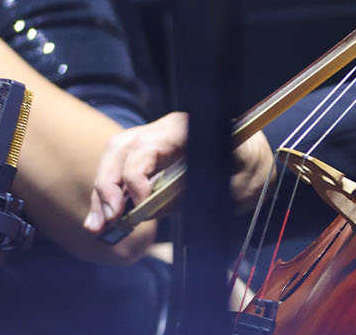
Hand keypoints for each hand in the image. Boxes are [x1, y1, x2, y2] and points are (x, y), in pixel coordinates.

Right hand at [86, 113, 275, 233]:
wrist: (258, 155)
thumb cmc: (251, 164)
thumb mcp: (237, 181)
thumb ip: (199, 193)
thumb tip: (155, 207)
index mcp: (187, 129)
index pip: (146, 147)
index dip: (135, 178)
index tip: (141, 207)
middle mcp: (165, 130)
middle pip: (121, 148)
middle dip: (107, 185)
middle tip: (107, 220)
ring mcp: (156, 141)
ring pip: (114, 158)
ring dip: (102, 192)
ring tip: (97, 226)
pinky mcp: (151, 157)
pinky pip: (122, 170)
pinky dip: (111, 194)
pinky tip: (103, 220)